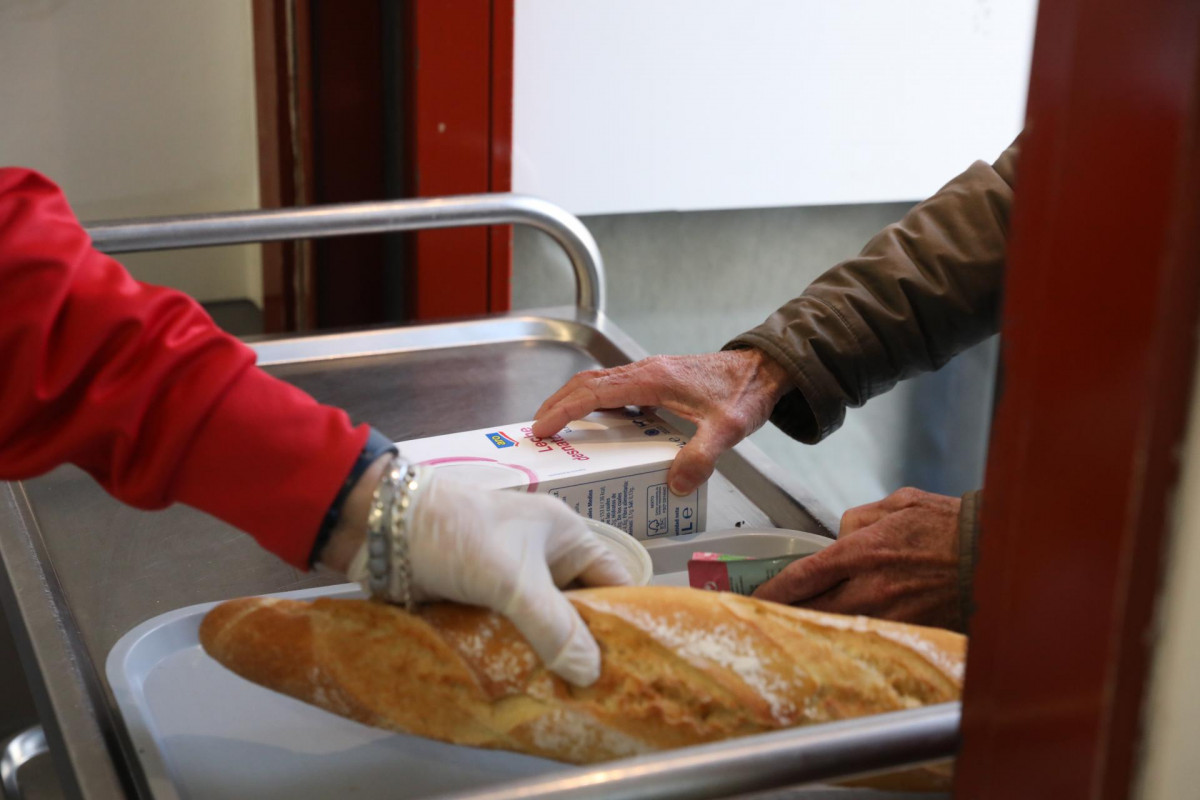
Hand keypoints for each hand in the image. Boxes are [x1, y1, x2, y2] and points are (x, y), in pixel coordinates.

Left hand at [404, 475, 631, 685]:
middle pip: (577, 610)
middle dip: (582, 648)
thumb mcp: (513, 580)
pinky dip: (514, 657)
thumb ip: (554, 628)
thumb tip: (592, 674)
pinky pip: (508, 634)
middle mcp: (543, 558)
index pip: (613, 580)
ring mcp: (509, 580)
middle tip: (598, 696)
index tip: (633, 664)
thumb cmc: (457, 535)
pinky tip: (524, 689)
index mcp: (565, 536)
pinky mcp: (478, 601)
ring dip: (545, 657)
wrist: (379, 526)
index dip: (624, 619)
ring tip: (565, 702)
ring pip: (541, 627)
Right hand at [532, 349, 790, 495]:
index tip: (542, 429)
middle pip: (587, 382)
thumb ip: (700, 457)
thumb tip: (675, 485)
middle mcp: (645, 371)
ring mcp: (651, 373)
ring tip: (560, 427)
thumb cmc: (744, 392)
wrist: (765, 368)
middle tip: (539, 431)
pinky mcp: (659, 379)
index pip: (593, 392)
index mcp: (652, 380)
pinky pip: (617, 388)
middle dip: (558, 404)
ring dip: (575, 401)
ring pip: (600, 382)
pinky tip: (602, 425)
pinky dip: (598, 403)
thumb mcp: (726, 430)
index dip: (563, 410)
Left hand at [753, 488, 961, 629]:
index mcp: (863, 552)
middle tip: (766, 618)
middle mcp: (872, 588)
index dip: (773, 591)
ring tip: (796, 628)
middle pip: (811, 612)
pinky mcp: (909, 631)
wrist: (996, 552)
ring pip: (836, 629)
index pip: (802, 577)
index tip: (756, 598)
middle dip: (785, 616)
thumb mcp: (899, 503)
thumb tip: (840, 535)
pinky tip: (841, 633)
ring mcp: (890, 615)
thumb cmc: (950, 526)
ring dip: (815, 629)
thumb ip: (860, 518)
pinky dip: (851, 635)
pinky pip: (869, 637)